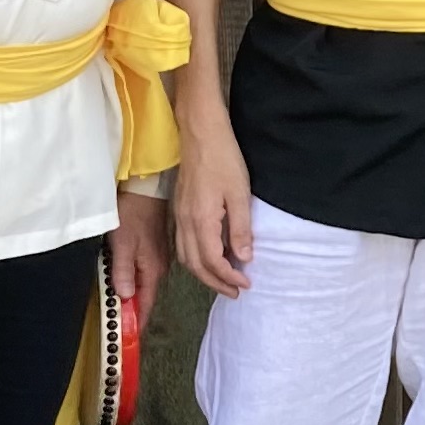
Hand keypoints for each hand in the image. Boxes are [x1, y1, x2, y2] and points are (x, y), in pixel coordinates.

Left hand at [108, 189, 171, 329]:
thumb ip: (123, 273)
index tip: (129, 337)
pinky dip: (134, 282)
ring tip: (120, 309)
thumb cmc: (133, 215)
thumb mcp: (123, 245)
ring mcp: (157, 258)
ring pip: (143, 285)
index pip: (145, 303)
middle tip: (120, 326)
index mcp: (153, 269)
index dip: (137, 321)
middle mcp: (159, 267)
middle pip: (145, 296)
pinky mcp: (152, 249)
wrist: (145, 191)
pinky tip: (124, 282)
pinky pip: (143, 273)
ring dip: (133, 297)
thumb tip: (125, 297)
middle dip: (134, 312)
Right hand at [173, 104, 254, 298]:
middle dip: (215, 283)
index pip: (212, 261)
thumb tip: (244, 258)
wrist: (200, 133)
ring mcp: (179, 216)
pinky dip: (196, 258)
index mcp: (201, 220)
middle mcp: (185, 222)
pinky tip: (210, 257)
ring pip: (186, 257)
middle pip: (195, 265)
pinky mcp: (179, 210)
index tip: (246, 284)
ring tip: (224, 280)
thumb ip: (241, 228)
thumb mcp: (240, 194)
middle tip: (236, 292)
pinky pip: (182, 244)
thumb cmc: (223, 158)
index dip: (229, 277)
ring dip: (204, 273)